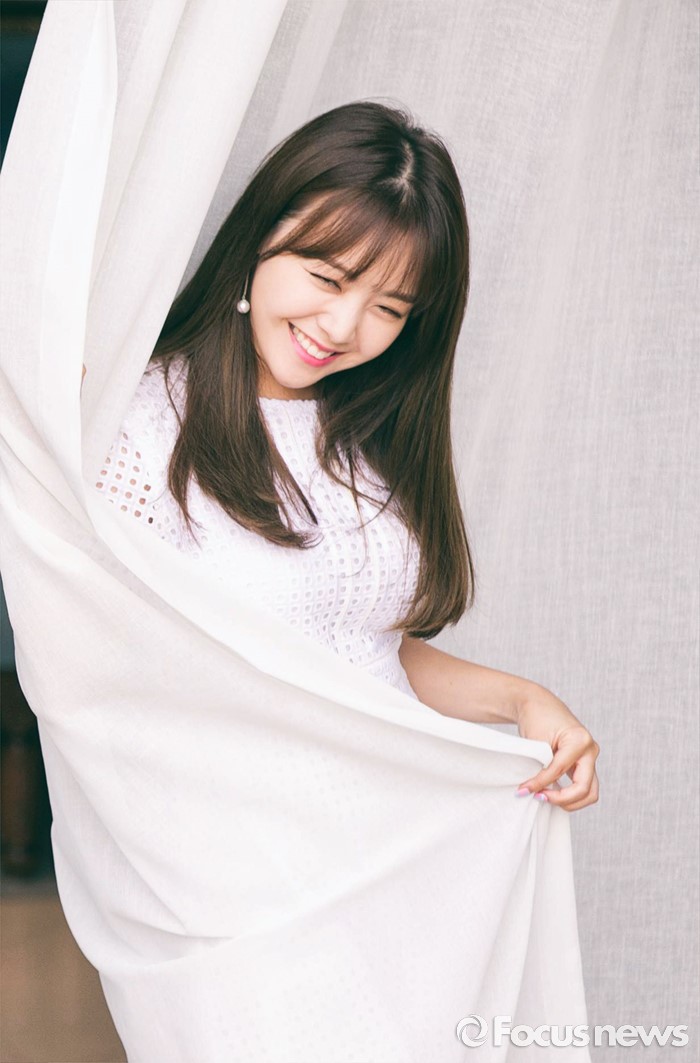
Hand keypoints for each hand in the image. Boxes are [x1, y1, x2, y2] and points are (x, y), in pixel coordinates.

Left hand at [515, 685, 599, 811]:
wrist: (539, 704)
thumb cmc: (537, 717)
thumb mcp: (537, 742)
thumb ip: (541, 766)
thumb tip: (536, 792)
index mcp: (580, 740)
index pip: (559, 770)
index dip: (540, 783)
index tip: (523, 790)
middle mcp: (590, 750)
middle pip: (584, 789)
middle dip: (561, 799)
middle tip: (539, 797)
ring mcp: (590, 757)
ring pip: (589, 793)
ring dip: (569, 801)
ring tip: (546, 797)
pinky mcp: (584, 763)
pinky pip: (583, 786)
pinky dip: (570, 795)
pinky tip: (552, 793)